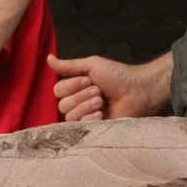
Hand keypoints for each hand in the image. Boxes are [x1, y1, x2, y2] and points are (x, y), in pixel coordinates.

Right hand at [49, 53, 168, 120]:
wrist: (139, 90)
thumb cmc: (118, 76)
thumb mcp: (91, 65)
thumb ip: (68, 66)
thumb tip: (48, 58)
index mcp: (75, 88)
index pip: (57, 91)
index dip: (72, 85)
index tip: (89, 80)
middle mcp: (78, 103)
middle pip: (62, 104)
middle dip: (81, 96)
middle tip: (98, 91)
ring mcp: (86, 117)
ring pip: (70, 115)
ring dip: (86, 106)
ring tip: (102, 101)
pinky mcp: (95, 129)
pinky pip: (80, 126)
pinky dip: (90, 118)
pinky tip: (102, 114)